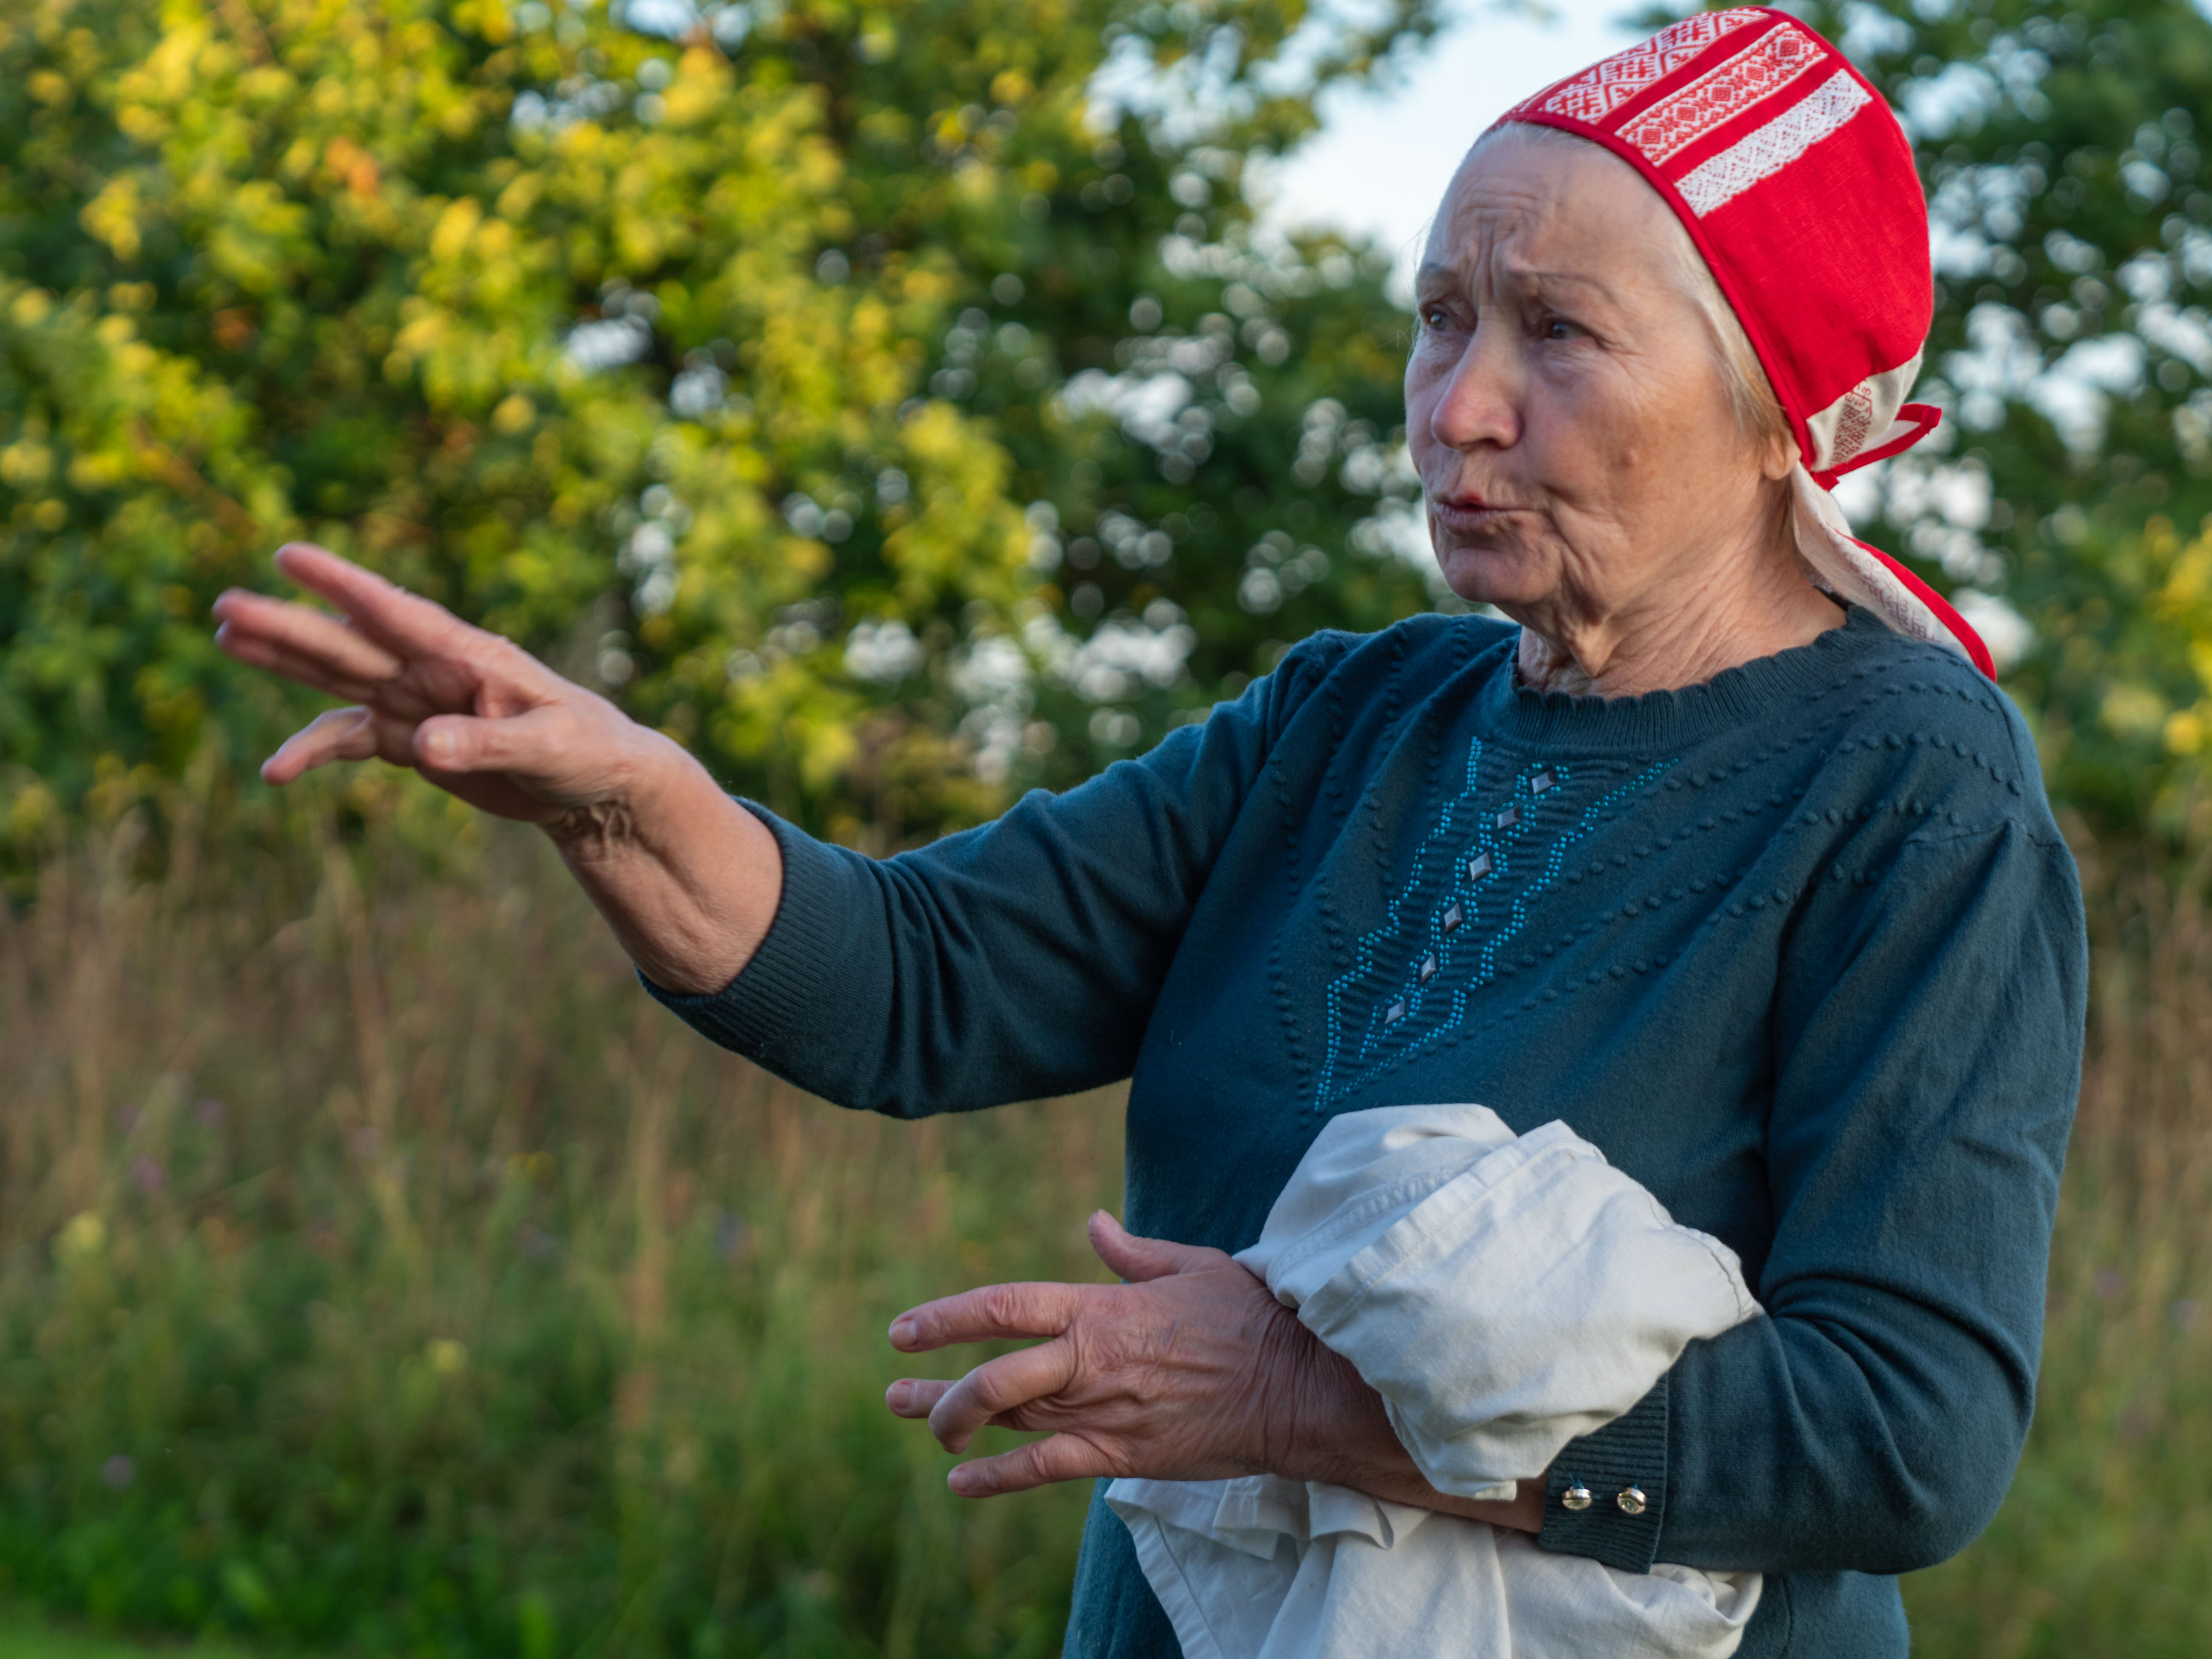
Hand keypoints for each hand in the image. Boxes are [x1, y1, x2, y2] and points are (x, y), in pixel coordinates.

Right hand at [212, 543, 779, 991]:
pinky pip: (350, 741)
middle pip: (349, 642)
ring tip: (224, 637)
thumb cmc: (588, 752)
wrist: (599, 785)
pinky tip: (274, 771)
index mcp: (468, 655)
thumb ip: (488, 746)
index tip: (289, 555)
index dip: (343, 584)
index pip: (396, 611)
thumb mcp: (548, 750)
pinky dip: (314, 751)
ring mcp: (418, 703)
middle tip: (223, 605)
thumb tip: (425, 748)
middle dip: (288, 625)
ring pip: (338, 677)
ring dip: (284, 660)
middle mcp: (433, 671)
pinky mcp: (413, 741)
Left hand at [886, 1211, 1338, 1495]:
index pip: (1005, 1308)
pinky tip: (963, 1483)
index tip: (903, 1329)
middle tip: (896, 1393)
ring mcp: (1106, 1414)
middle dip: (939, 1389)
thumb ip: (1132, 1254)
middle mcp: (1092, 1363)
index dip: (947, 1317)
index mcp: (1102, 1310)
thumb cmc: (1252, 1317)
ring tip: (917, 1421)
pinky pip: (1047, 1469)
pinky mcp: (1125, 1457)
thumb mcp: (1192, 1266)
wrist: (1298, 1387)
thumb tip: (1094, 1224)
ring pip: (1011, 1423)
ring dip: (954, 1425)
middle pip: (994, 1378)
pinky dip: (999, 1478)